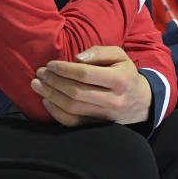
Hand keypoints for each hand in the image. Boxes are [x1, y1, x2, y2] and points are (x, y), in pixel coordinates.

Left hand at [29, 45, 151, 125]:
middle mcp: (113, 100)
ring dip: (50, 96)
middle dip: (54, 82)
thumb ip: (98, 52)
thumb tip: (76, 58)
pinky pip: (73, 122)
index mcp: (119, 79)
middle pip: (76, 92)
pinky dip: (56, 112)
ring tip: (37, 85)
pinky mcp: (98, 126)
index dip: (65, 69)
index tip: (50, 64)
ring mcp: (105, 116)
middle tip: (40, 73)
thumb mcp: (119, 55)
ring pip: (72, 108)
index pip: (85, 74)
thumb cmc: (124, 73)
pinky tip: (46, 100)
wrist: (140, 101)